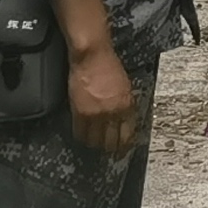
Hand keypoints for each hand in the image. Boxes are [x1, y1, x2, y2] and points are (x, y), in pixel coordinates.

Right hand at [67, 39, 140, 158]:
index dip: (124, 146)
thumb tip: (123, 122)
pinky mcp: (80, 113)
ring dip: (95, 144)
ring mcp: (96, 115)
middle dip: (110, 148)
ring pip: (95, 141)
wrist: (92, 56)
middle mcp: (113, 113)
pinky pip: (80, 133)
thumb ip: (125, 106)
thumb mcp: (125, 87)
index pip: (127, 135)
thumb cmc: (110, 67)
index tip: (122, 150)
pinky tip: (83, 136)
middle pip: (111, 142)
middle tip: (107, 150)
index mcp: (127, 106)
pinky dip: (82, 137)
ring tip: (95, 143)